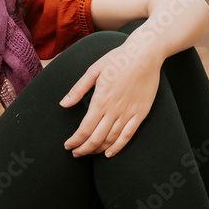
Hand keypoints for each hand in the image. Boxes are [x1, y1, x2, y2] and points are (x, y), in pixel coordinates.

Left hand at [58, 40, 162, 157]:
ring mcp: (129, 113)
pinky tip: (109, 153)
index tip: (68, 145)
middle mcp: (114, 110)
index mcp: (100, 100)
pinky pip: (128, 135)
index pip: (84, 129)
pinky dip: (118, 147)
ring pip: (111, 139)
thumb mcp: (93, 71)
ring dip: (98, 149)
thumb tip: (63, 104)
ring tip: (89, 152)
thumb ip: (78, 90)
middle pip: (96, 138)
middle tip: (75, 153)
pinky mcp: (141, 114)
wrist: (145, 55)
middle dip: (83, 149)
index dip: (75, 141)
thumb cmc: (117, 60)